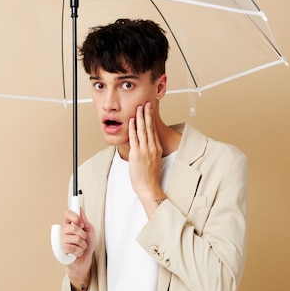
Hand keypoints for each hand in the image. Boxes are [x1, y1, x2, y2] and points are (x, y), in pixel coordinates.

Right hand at [61, 207, 93, 287]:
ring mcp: (62, 241)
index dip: (75, 217)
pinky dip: (80, 251)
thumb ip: (85, 220)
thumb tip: (80, 209)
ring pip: (75, 238)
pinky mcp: (62, 250)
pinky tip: (77, 252)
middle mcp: (63, 231)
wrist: (85, 260)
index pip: (67, 213)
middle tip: (83, 238)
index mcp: (69, 224)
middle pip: (73, 227)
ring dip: (82, 244)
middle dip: (82, 234)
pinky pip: (73, 248)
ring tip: (81, 246)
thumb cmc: (87, 244)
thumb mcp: (89, 230)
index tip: (81, 223)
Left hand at [128, 102, 166, 216]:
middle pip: (150, 127)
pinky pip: (134, 138)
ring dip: (140, 117)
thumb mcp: (153, 160)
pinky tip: (132, 120)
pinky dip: (133, 128)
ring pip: (143, 130)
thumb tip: (145, 144)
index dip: (151, 119)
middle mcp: (152, 147)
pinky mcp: (137, 154)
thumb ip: (150, 151)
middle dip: (147, 114)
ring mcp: (145, 150)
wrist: (148, 186)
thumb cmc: (149, 176)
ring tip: (139, 108)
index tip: (150, 110)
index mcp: (157, 148)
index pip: (154, 130)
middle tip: (146, 103)